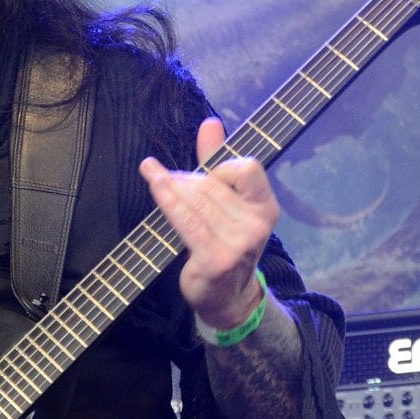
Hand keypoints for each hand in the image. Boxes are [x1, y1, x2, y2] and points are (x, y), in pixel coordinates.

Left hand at [138, 116, 277, 331]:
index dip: (221, 167)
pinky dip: (166, 199)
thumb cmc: (224, 241)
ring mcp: (237, 244)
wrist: (226, 296)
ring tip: (155, 178)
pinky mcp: (213, 258)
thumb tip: (211, 122)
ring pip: (195, 199)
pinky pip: (185, 219)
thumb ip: (217, 162)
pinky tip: (154, 186)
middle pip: (212, 183)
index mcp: (265, 207)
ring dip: (170, 185)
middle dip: (185, 178)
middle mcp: (257, 225)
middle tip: (166, 178)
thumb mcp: (226, 202)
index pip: (247, 168)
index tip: (205, 176)